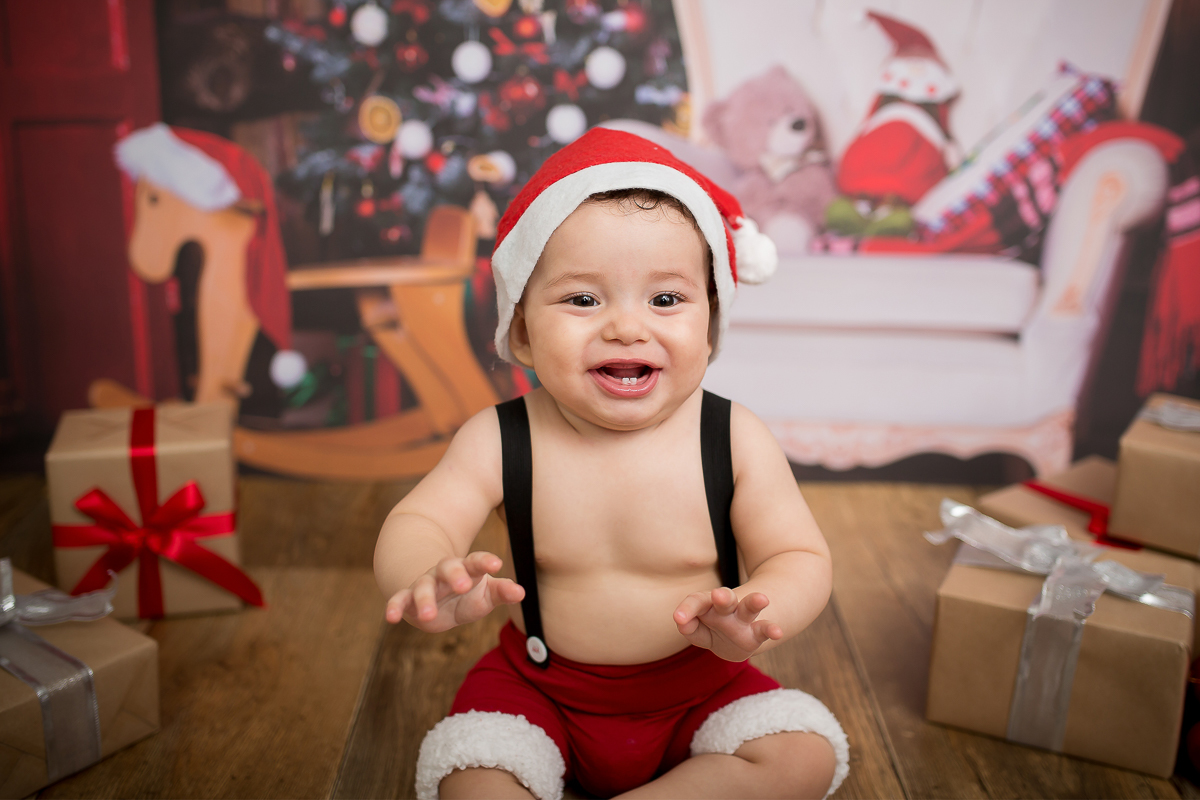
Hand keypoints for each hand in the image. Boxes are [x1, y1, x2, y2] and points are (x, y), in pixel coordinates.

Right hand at [386, 551, 524, 631]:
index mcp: (466, 568)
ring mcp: (425, 584)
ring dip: (424, 599)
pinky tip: (390, 618)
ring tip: (428, 615)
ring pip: (423, 586)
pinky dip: (394, 607)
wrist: (436, 596)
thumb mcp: (486, 594)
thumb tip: (521, 592)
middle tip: (463, 585)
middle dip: (455, 575)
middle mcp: (444, 573)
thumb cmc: (467, 595)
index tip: (496, 564)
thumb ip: (502, 592)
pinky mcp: (409, 600)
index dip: (485, 561)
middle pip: (448, 567)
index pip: (476, 561)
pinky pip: (399, 600)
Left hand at [673, 587, 782, 661]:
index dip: (688, 609)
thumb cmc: (710, 630)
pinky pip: (764, 629)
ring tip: (762, 599)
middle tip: (719, 595)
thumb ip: (690, 626)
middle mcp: (726, 609)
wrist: (731, 641)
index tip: (679, 619)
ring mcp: (743, 620)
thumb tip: (681, 623)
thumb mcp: (697, 630)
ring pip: (748, 608)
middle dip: (723, 597)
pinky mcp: (756, 633)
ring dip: (754, 602)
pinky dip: (771, 629)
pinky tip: (778, 632)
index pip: (697, 602)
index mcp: (708, 605)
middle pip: (726, 599)